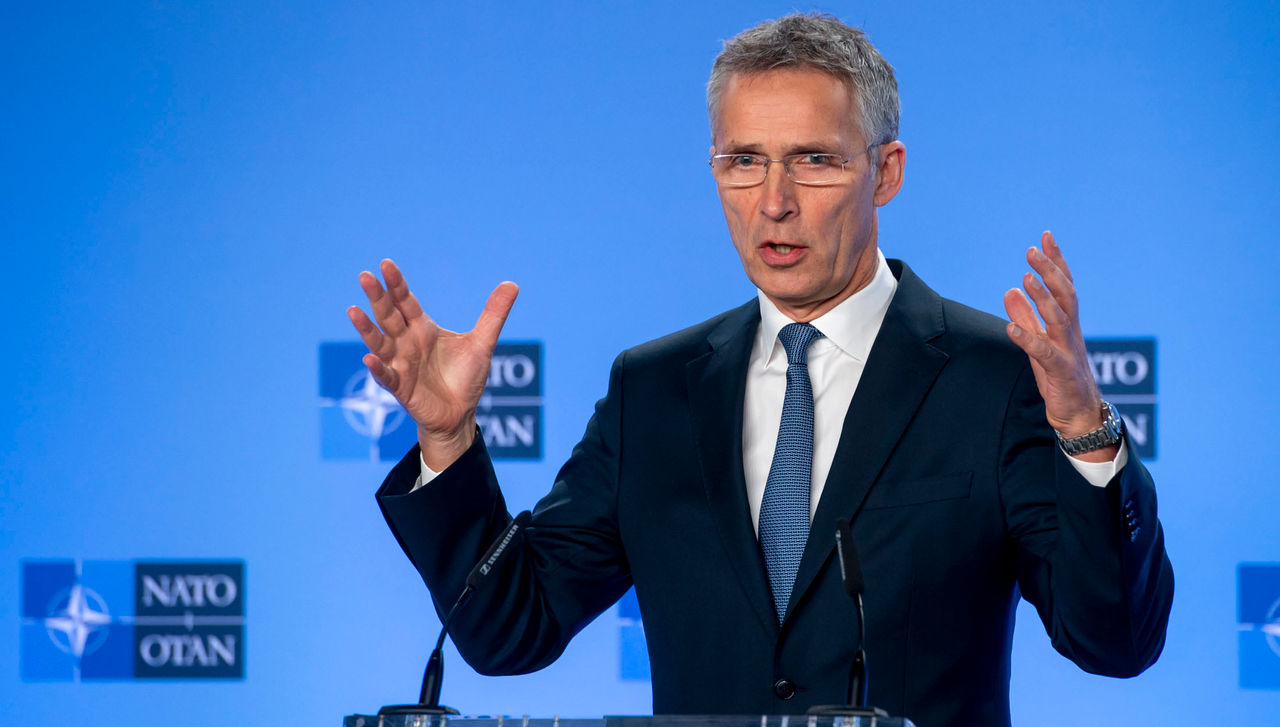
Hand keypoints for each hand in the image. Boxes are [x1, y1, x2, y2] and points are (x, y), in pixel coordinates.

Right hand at [347, 259, 517, 469]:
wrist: (460, 414)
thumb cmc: (465, 377)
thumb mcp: (482, 343)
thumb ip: (493, 314)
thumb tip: (512, 284)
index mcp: (422, 328)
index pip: (406, 301)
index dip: (397, 284)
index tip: (386, 264)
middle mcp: (407, 343)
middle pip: (388, 316)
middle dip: (377, 298)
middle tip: (365, 276)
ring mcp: (400, 364)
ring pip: (379, 343)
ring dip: (366, 329)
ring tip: (353, 311)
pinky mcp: (401, 388)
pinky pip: (386, 377)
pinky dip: (377, 368)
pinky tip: (368, 358)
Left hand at [1003, 232, 1114, 460]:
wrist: (1078, 414)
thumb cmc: (1060, 378)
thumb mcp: (1038, 342)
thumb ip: (1026, 317)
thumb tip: (1010, 290)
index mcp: (1065, 323)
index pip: (1063, 285)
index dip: (1055, 261)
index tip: (1044, 236)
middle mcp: (1070, 332)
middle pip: (1065, 295)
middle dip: (1050, 271)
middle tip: (1033, 250)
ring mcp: (1068, 350)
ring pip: (1058, 318)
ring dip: (1042, 297)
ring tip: (1025, 278)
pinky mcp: (1060, 371)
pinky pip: (1044, 352)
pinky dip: (1028, 339)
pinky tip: (1011, 328)